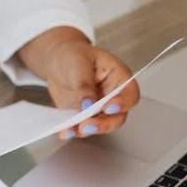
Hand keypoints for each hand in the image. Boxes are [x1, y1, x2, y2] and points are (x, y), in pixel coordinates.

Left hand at [19, 27, 139, 138]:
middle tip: (88, 124)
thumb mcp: (79, 63)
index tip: (108, 107)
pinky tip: (66, 131)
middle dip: (104, 124)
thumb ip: (85, 85)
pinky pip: (81, 127)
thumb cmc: (73, 55)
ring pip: (100, 125)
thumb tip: (88, 105)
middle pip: (118, 117)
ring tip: (73, 129)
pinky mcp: (83, 116)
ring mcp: (98, 109)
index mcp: (119, 78)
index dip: (123, 104)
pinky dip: (74, 131)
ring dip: (88, 130)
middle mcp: (112, 96)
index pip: (130, 95)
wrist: (57, 60)